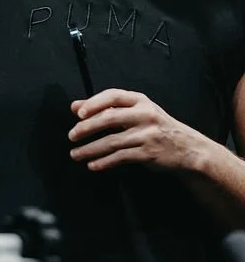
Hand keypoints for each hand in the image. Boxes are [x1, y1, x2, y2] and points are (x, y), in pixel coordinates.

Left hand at [68, 88, 205, 172]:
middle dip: (86, 128)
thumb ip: (107, 108)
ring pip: (112, 141)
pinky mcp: (148, 153)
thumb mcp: (136, 112)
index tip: (78, 113)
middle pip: (109, 118)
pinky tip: (92, 165)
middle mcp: (145, 115)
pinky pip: (120, 157)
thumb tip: (75, 106)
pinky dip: (104, 162)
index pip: (113, 96)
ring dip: (90, 149)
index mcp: (141, 101)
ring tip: (75, 154)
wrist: (188, 148)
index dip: (93, 103)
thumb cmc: (156, 127)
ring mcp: (147, 135)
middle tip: (71, 136)